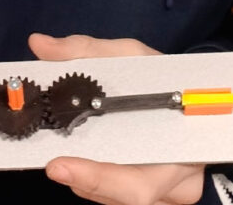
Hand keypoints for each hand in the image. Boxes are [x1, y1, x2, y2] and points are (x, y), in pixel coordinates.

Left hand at [31, 33, 202, 204]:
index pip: (138, 183)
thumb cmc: (164, 77)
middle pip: (124, 198)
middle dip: (84, 180)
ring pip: (119, 201)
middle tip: (52, 162)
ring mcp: (169, 196)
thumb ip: (84, 51)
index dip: (98, 179)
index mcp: (181, 146)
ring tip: (65, 157)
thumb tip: (38, 44)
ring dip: (87, 181)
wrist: (194, 94)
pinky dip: (96, 182)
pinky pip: (119, 197)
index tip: (57, 166)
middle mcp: (179, 183)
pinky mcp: (156, 197)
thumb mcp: (130, 55)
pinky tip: (82, 162)